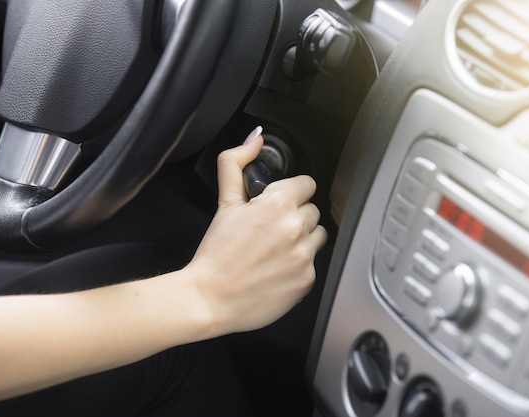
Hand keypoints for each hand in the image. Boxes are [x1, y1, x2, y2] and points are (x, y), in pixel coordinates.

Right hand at [187, 128, 326, 333]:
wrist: (210, 299)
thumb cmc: (216, 253)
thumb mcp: (224, 202)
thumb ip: (236, 163)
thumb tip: (254, 139)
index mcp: (277, 203)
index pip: (307, 184)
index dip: (291, 193)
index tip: (279, 204)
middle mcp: (296, 228)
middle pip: (313, 210)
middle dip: (295, 217)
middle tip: (271, 231)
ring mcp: (304, 255)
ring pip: (318, 236)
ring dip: (303, 240)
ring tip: (276, 250)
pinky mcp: (307, 280)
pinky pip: (314, 264)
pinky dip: (300, 266)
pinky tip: (278, 269)